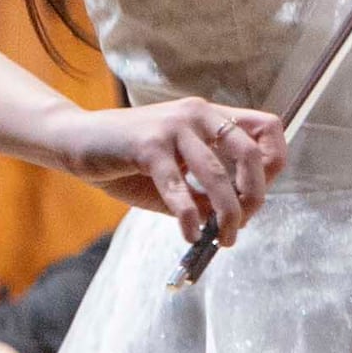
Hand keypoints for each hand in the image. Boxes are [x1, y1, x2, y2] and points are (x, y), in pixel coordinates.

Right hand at [68, 95, 286, 242]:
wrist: (76, 140)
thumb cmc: (129, 159)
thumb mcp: (178, 172)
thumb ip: (207, 189)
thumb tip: (237, 218)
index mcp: (210, 115)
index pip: (267, 127)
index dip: (275, 162)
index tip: (259, 192)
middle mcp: (197, 114)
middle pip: (250, 154)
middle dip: (255, 195)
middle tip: (243, 223)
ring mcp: (172, 127)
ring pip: (218, 176)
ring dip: (227, 214)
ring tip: (223, 238)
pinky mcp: (147, 146)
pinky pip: (179, 188)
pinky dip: (189, 217)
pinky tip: (190, 233)